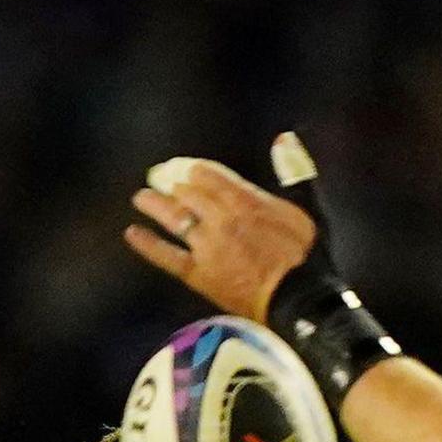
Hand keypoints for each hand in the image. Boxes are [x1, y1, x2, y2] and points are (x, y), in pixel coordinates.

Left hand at [124, 155, 318, 323]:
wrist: (300, 303)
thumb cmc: (309, 259)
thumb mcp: (306, 209)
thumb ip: (293, 173)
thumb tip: (283, 139)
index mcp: (248, 201)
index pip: (211, 175)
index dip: (193, 170)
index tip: (184, 168)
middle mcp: (223, 218)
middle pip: (189, 193)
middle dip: (172, 183)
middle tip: (160, 179)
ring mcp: (208, 246)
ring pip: (175, 217)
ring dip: (155, 204)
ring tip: (141, 198)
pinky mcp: (199, 274)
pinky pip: (167, 256)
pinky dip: (148, 244)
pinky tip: (132, 233)